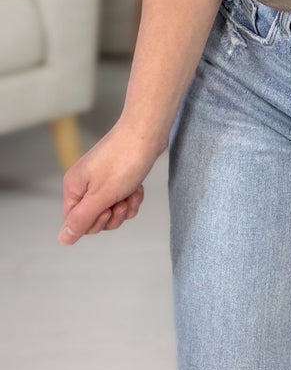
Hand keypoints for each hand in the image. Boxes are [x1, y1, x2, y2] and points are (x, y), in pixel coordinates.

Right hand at [57, 119, 161, 244]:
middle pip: (95, 219)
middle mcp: (85, 183)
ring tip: (132, 192)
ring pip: (112, 211)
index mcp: (74, 187)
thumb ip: (81, 219)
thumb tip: (63, 238)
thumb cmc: (124, 160)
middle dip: (113, 216)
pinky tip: (138, 188)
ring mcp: (103, 179)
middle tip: (121, 201)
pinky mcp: (119, 177)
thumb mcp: (101, 196)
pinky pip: (123, 199)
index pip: (76, 223)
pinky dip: (133, 197)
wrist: (147, 131)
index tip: (107, 211)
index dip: (94, 223)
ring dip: (126, 206)